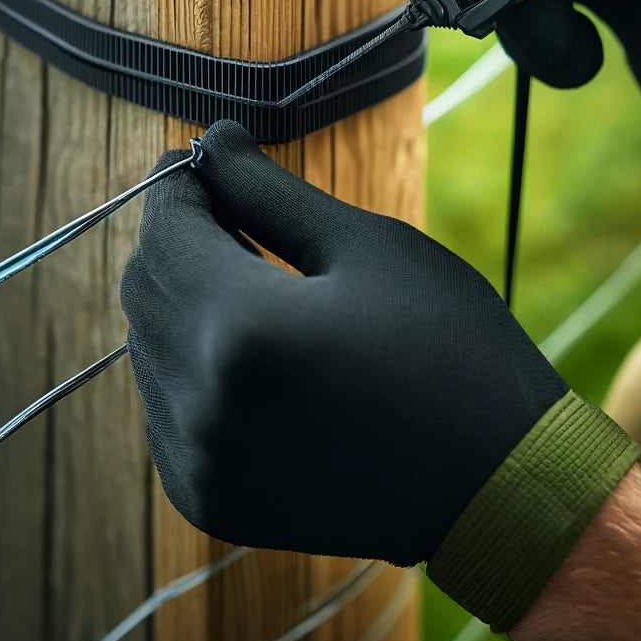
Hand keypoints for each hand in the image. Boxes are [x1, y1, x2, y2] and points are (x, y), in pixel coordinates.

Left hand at [121, 121, 637, 627]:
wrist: (496, 484)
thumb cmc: (451, 347)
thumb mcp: (369, 248)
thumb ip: (271, 192)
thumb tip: (212, 140)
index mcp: (245, 329)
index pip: (166, 230)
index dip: (176, 184)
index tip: (202, 158)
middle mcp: (202, 405)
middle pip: (144, 288)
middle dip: (177, 236)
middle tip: (229, 208)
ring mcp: (198, 464)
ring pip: (149, 347)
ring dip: (184, 298)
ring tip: (248, 273)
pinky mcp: (206, 500)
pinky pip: (167, 407)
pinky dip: (192, 362)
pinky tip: (252, 346)